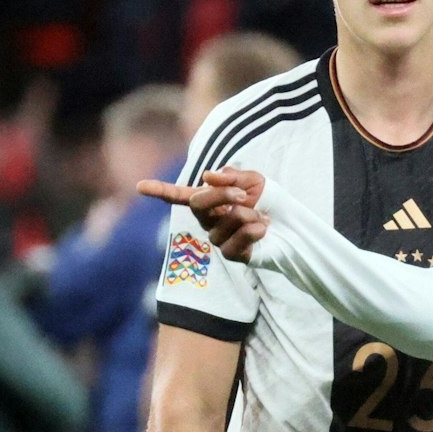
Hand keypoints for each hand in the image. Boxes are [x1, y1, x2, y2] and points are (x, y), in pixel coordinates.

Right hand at [138, 167, 269, 260]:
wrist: (293, 224)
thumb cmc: (269, 201)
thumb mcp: (254, 181)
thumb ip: (233, 177)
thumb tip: (208, 176)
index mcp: (210, 201)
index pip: (180, 196)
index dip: (161, 191)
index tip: (140, 186)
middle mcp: (210, 220)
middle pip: (199, 204)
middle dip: (221, 195)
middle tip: (242, 194)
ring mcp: (220, 238)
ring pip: (222, 223)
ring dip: (245, 214)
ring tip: (260, 215)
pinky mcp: (234, 255)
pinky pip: (236, 242)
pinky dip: (253, 230)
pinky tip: (263, 227)